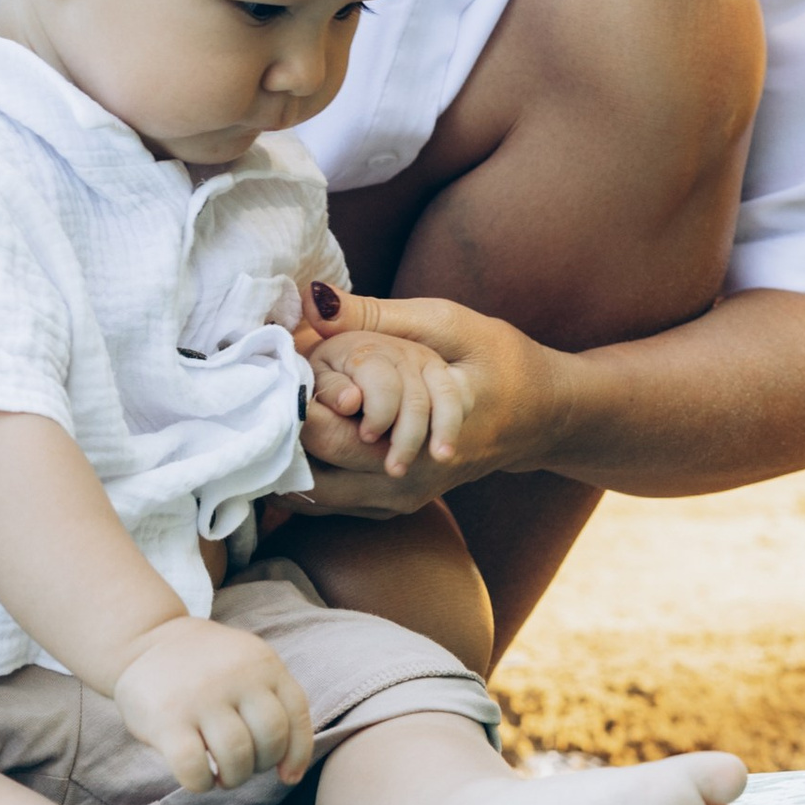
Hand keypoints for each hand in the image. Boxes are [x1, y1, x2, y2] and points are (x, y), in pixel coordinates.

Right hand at [111, 617, 315, 795]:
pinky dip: (201, 783)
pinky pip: (195, 768)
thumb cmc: (204, 666)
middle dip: (261, 765)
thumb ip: (271, 701)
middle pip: (271, 739)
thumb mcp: (246, 663)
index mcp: (262, 663)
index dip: (296, 754)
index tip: (286, 776)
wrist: (143, 641)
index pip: (296, 715)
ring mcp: (201, 697)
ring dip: (233, 777)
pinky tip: (197, 776)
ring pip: (237, 757)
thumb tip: (290, 771)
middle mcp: (236, 677)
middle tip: (241, 765)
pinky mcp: (167, 720)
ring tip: (221, 774)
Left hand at [296, 292, 564, 516]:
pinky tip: (292, 434)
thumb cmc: (501, 362)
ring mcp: (399, 500)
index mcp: (416, 437)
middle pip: (308, 473)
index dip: (290, 406)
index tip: (270, 371)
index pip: (326, 436)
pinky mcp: (395, 504)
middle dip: (278, 432)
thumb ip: (375, 314)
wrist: (546, 416)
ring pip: (314, 494)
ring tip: (270, 410)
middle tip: (258, 392)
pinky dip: (308, 468)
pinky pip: (333, 498)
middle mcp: (404, 482)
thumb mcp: (447, 324)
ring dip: (288, 454)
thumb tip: (310, 300)